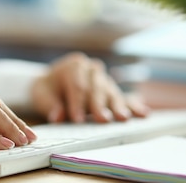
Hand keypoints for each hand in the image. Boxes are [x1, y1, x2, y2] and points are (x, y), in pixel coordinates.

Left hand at [31, 52, 149, 122]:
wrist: (54, 84)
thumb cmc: (48, 89)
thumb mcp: (42, 94)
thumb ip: (50, 105)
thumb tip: (58, 116)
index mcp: (75, 66)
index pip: (77, 86)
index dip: (77, 103)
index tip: (78, 119)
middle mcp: (93, 69)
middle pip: (96, 89)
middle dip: (99, 105)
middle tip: (102, 119)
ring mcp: (105, 79)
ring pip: (111, 93)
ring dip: (118, 106)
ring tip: (123, 118)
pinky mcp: (113, 91)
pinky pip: (125, 98)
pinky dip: (134, 106)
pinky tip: (143, 114)